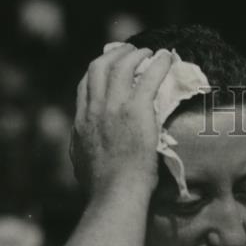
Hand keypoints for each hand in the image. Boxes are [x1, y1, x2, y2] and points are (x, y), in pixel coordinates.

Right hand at [70, 44, 173, 197]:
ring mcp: (114, 107)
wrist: (115, 194)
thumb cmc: (103, 190)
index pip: (85, 86)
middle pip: (98, 67)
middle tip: (128, 51)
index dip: (98, 73)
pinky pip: (148, 77)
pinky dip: (157, 64)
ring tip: (148, 51)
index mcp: (81, 123)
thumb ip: (82, 152)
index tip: (109, 69)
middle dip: (113, 55)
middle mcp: (94, 110)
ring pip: (121, 66)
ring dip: (135, 54)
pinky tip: (165, 59)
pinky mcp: (137, 110)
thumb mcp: (82, 167)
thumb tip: (80, 153)